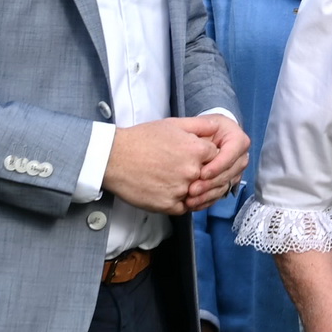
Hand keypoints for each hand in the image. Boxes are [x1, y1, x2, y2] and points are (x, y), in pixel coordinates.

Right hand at [99, 118, 217, 214]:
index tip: (197, 157)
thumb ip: (199, 125)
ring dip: (192, 189)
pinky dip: (180, 202)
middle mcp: (192, 171)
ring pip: (198, 194)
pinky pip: (184, 207)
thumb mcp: (172, 124)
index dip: (207, 157)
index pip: (216, 157)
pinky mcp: (169, 205)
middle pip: (209, 177)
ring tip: (176, 181)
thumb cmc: (141, 139)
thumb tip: (216, 127)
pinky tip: (169, 191)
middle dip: (200, 174)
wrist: (114, 158)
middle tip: (185, 170)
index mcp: (196, 150)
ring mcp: (181, 190)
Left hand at [185, 113, 249, 206]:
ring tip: (191, 199)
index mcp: (237, 139)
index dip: (218, 165)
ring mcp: (236, 170)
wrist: (206, 138)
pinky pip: (221, 194)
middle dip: (211, 183)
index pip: (231, 153)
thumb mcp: (200, 123)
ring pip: (226, 185)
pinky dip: (207, 200)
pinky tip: (194, 204)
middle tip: (193, 189)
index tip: (202, 173)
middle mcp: (241, 156)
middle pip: (230, 172)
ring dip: (208, 195)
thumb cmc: (202, 129)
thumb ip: (202, 124)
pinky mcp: (229, 182)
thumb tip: (211, 129)